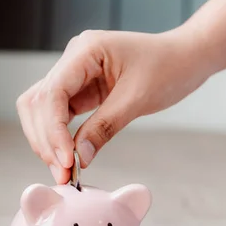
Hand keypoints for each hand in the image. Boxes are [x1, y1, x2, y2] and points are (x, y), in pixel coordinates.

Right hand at [16, 28, 212, 183]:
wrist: (186, 58)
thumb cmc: (169, 68)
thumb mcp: (138, 99)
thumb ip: (105, 127)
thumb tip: (79, 158)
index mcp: (86, 50)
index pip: (52, 93)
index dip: (53, 130)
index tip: (65, 161)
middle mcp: (74, 58)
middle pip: (38, 102)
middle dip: (46, 140)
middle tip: (62, 174)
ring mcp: (76, 73)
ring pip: (43, 109)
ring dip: (48, 141)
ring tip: (64, 172)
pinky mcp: (83, 89)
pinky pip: (60, 114)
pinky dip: (61, 137)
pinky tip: (69, 158)